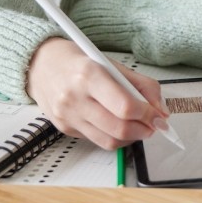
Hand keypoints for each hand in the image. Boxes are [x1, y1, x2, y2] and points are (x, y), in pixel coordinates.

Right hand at [26, 37, 168, 149]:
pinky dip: (114, 137)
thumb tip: (161, 110)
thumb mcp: (112, 64)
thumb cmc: (77, 61)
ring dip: (131, 138)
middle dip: (144, 130)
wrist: (40, 64)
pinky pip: (97, 140)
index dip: (148, 115)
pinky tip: (117, 125)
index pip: (125, 106)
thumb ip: (141, 85)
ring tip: (138, 126)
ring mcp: (68, 116)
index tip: (159, 116)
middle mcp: (75, 97)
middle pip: (119, 128)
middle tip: (153, 125)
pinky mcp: (64, 128)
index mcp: (89, 75)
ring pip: (109, 141)